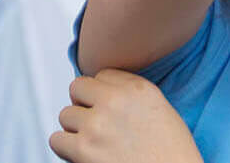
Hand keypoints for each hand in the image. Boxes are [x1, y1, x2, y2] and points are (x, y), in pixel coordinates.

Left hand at [48, 70, 201, 162]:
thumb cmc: (172, 155)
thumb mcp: (162, 112)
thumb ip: (132, 95)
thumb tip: (103, 91)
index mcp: (138, 90)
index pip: (102, 75)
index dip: (103, 94)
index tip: (111, 109)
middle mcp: (115, 102)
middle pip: (77, 88)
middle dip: (83, 105)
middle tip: (96, 124)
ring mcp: (97, 125)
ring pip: (65, 115)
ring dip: (75, 129)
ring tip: (94, 143)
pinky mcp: (83, 150)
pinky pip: (57, 140)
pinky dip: (66, 149)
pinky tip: (83, 155)